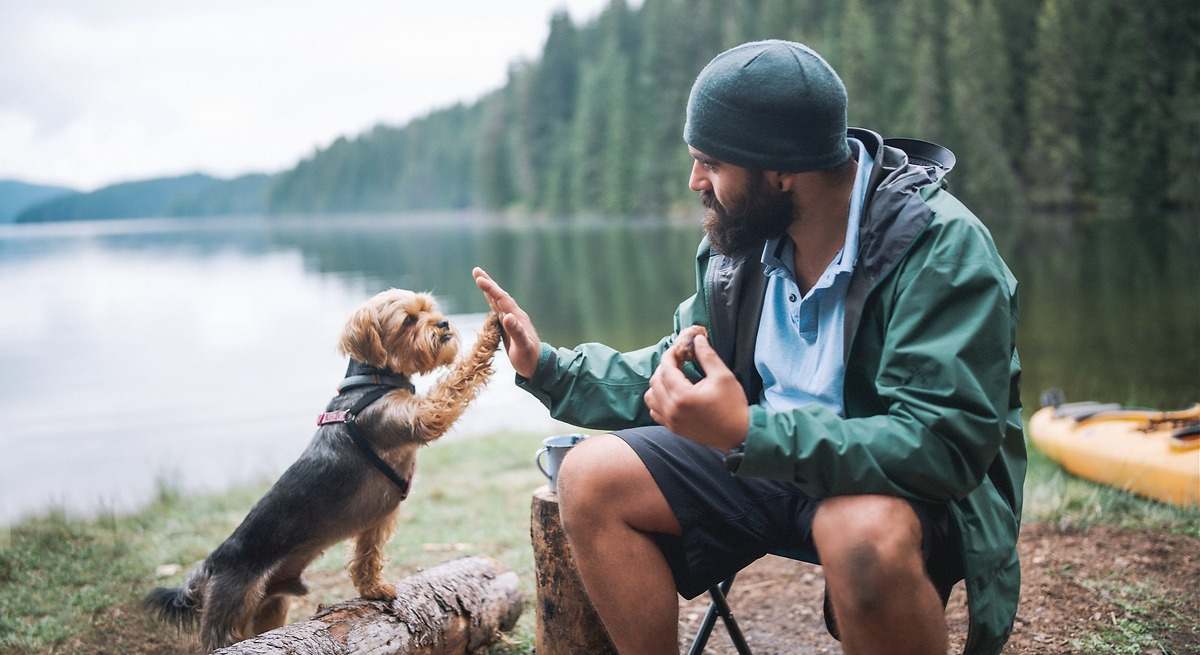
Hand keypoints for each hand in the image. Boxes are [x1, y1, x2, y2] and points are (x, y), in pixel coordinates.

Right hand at [472, 267, 540, 378]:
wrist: (538, 366)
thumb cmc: (530, 358)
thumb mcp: (522, 346)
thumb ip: (516, 331)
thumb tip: (507, 316)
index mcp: (517, 317)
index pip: (502, 299)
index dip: (491, 289)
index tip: (479, 279)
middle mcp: (514, 316)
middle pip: (499, 296)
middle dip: (488, 284)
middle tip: (476, 270)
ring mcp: (512, 321)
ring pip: (498, 302)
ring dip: (489, 291)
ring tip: (480, 279)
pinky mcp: (508, 328)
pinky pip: (498, 311)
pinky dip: (491, 302)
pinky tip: (488, 300)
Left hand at [644, 334, 747, 450]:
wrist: (739, 435)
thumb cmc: (733, 405)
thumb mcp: (723, 376)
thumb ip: (707, 356)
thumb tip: (697, 339)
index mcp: (682, 396)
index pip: (666, 368)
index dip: (671, 354)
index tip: (679, 347)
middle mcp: (671, 409)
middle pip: (655, 381)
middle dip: (664, 367)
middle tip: (679, 360)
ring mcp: (670, 421)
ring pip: (650, 396)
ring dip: (658, 383)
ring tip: (674, 377)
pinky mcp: (673, 428)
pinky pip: (655, 411)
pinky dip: (658, 400)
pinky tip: (672, 394)